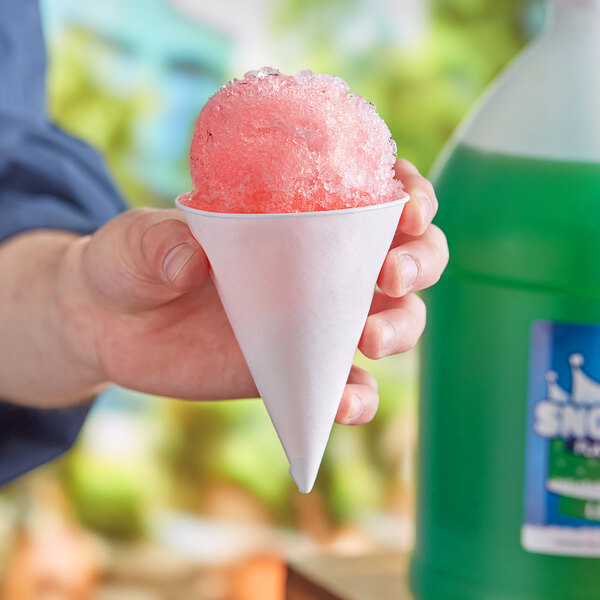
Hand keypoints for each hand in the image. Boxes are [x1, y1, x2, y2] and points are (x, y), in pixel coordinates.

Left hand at [56, 159, 446, 421]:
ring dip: (400, 329)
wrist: (112, 326)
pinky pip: (348, 386)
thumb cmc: (131, 263)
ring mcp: (315, 320)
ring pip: (394, 320)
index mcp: (294, 212)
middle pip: (405, 256)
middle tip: (390, 276)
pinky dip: (358, 398)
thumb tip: (192, 260)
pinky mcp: (300, 369)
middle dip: (420, 261)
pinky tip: (343, 405)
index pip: (373, 192)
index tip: (407, 206)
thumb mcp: (135, 243)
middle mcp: (319, 264)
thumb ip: (159, 243)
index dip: (409, 194)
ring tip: (369, 340)